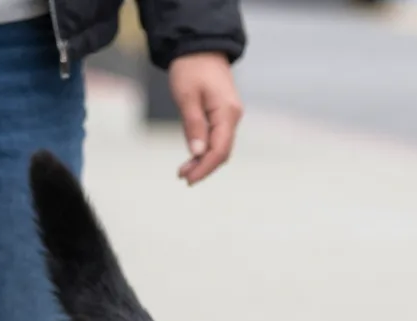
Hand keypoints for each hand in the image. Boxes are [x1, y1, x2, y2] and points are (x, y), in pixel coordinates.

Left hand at [169, 52, 242, 184]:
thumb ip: (193, 125)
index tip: (188, 179)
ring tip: (184, 170)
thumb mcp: (186, 96)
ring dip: (204, 160)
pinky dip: (205, 148)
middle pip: (222, 151)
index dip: (205, 167)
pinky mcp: (224, 113)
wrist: (200, 46)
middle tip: (183, 177)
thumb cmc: (191, 68)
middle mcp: (233, 116)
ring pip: (220, 146)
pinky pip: (218, 137)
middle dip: (204, 167)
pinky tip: (193, 154)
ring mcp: (230, 115)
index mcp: (227, 112)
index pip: (220, 150)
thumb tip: (198, 152)